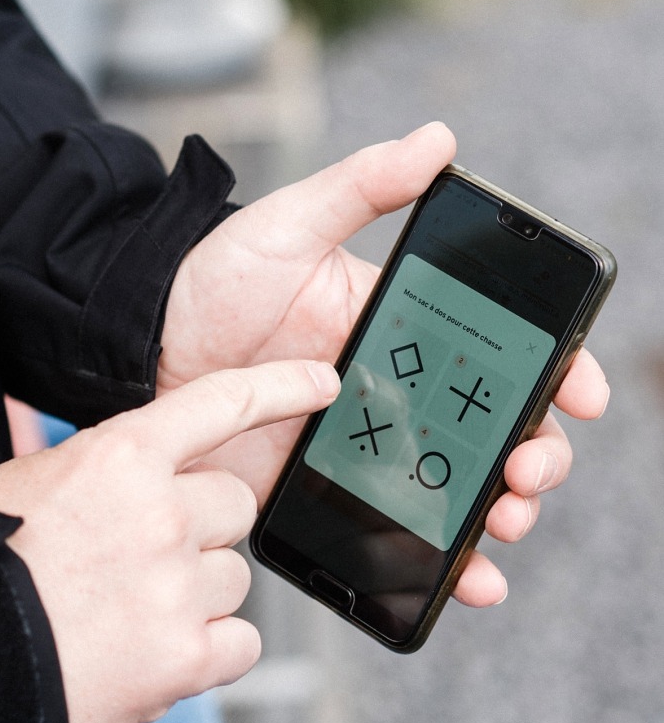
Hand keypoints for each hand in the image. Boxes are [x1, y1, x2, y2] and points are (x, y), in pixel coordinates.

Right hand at [0, 358, 340, 722]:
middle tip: (143, 556)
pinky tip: (153, 650)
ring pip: (237, 577)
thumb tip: (92, 441)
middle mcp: (161, 513)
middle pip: (235, 505)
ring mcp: (180, 586)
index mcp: (119, 458)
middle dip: (202, 527)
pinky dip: (207, 650)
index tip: (321, 382)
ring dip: (198, 593)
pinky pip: (242, 641)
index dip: (279, 387)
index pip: (219, 405)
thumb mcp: (23, 482)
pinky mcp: (189, 656)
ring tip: (128, 611)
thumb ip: (85, 461)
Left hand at [159, 123, 609, 605]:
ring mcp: (360, 447)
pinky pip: (387, 536)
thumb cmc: (213, 277)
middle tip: (530, 472)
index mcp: (404, 330)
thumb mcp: (289, 226)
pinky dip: (434, 565)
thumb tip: (439, 140)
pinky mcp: (319, 493)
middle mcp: (395, 393)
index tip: (583, 394)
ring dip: (496, 516)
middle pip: (494, 432)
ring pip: (453, 491)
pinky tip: (463, 583)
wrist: (140, 342)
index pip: (503, 353)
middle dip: (535, 456)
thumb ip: (361, 187)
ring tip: (503, 528)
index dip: (559, 373)